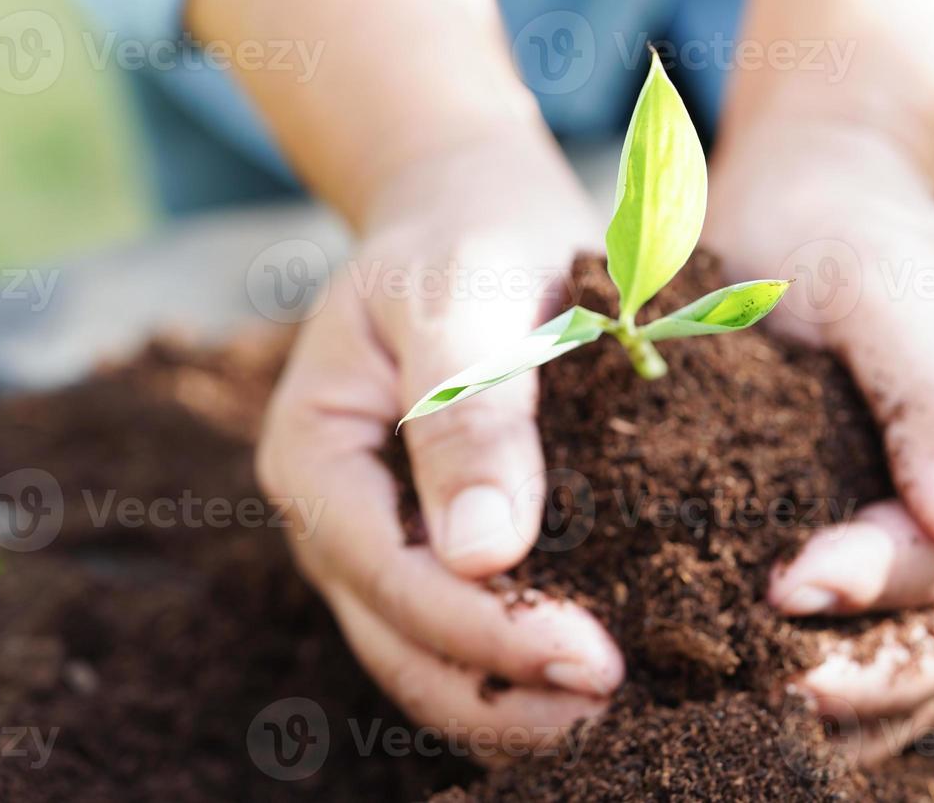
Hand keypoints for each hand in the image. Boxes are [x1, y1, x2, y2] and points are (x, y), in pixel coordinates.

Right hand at [256, 139, 623, 761]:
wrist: (472, 217)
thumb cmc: (466, 240)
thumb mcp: (462, 298)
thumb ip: (467, 414)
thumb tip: (484, 557)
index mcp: (313, 455)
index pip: (390, 577)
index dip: (487, 631)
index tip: (593, 659)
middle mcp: (335, 515)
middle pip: (401, 642)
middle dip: (504, 692)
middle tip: (618, 710)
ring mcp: (379, 535)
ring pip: (430, 655)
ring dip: (516, 698)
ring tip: (620, 717)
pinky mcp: (434, 539)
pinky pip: (468, 624)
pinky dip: (525, 657)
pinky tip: (602, 674)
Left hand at [704, 127, 933, 766]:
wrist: (812, 201)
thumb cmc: (846, 227)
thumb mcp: (890, 283)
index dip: (881, 576)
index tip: (782, 590)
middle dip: (867, 664)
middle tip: (765, 688)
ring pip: (927, 639)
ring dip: (852, 685)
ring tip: (756, 711)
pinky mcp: (896, 527)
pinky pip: (882, 619)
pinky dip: (831, 657)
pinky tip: (761, 685)